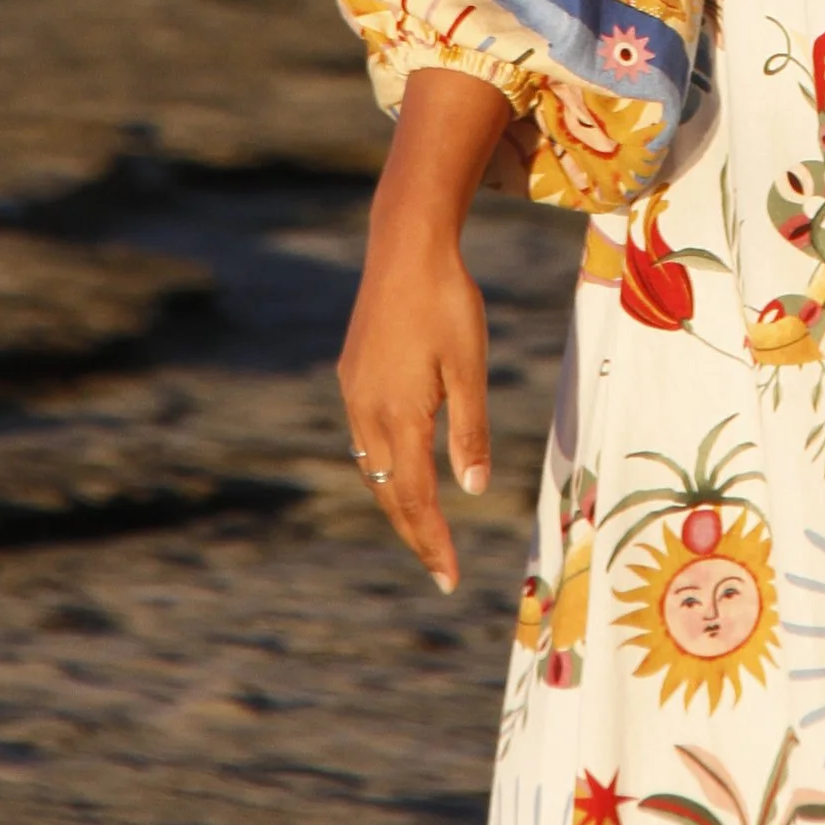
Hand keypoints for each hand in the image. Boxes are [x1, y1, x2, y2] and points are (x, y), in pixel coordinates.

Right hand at [338, 69, 509, 592]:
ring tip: (424, 529)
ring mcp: (354, 392)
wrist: (406, 245)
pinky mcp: (352, 373)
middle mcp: (367, 411)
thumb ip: (470, 431)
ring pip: (371, 469)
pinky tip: (400, 468)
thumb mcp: (469, 367)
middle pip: (388, 493)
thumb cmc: (448, 302)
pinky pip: (364, 439)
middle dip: (415, 534)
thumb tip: (472, 491)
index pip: (415, 499)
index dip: (433, 542)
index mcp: (399, 416)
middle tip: (440, 570)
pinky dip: (384, 467)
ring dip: (397, 502)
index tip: (450, 579)